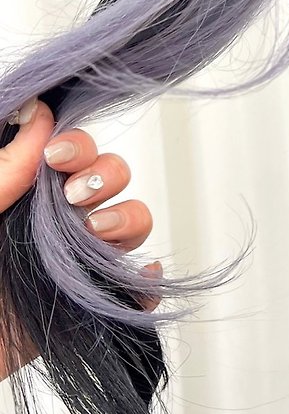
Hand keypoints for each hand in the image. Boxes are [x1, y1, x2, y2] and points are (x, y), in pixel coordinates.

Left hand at [2, 96, 160, 297]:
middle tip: (76, 198)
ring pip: (129, 221)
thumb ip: (1, 172)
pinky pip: (135, 284)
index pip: (69, 151)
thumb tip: (38, 114)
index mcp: (24, 195)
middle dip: (105, 176)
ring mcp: (75, 262)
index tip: (57, 157)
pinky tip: (134, 281)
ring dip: (129, 218)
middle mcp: (55, 221)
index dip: (77, 144)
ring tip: (98, 234)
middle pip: (108, 177)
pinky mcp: (89, 304)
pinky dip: (144, 281)